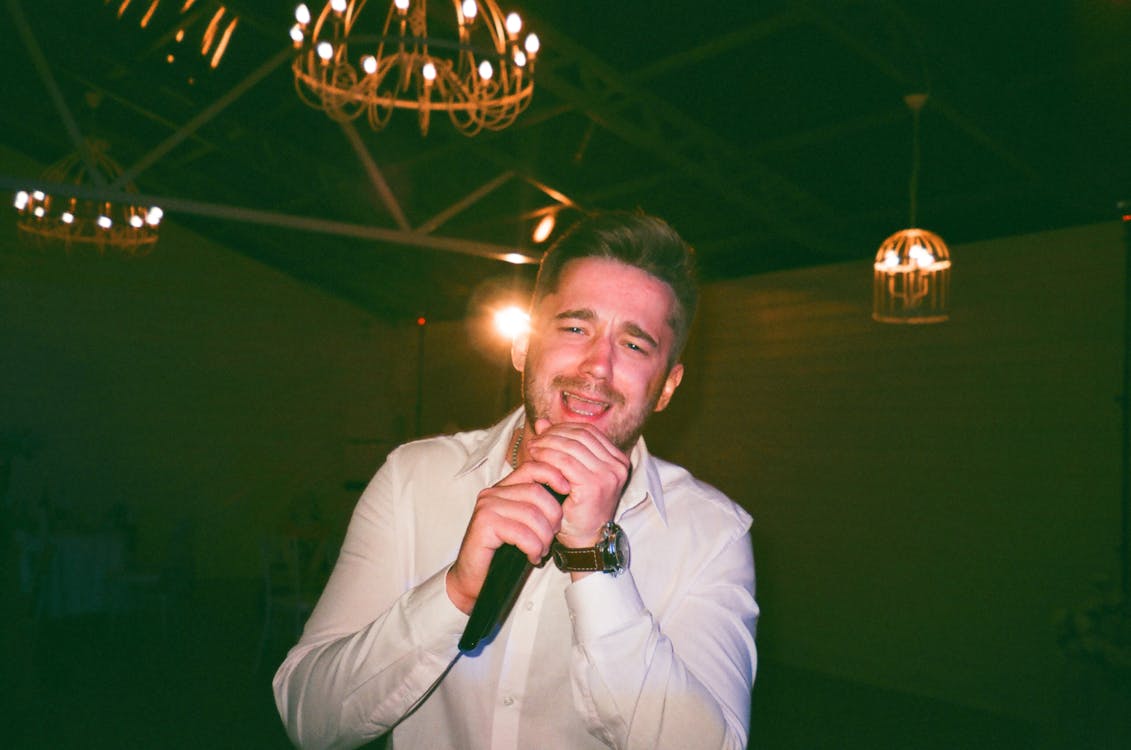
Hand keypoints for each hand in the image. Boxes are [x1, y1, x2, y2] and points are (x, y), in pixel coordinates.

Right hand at [445, 460, 568, 613]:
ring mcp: (486, 507)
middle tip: (551, 538)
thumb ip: (536, 506)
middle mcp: (493, 493)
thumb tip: (565, 492)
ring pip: (532, 514)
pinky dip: (533, 548)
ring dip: (544, 538)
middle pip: (536, 492)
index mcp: (503, 488)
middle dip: (553, 517)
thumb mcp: (523, 524)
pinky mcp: (484, 525)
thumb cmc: (502, 552)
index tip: (567, 490)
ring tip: (541, 551)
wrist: (475, 578)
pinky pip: (522, 533)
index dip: (553, 474)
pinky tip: (532, 557)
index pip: (532, 468)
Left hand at [525, 418, 629, 548]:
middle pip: (580, 436)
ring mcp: (608, 474)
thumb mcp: (570, 471)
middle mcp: (618, 465)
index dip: (564, 428)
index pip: (588, 432)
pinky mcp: (594, 484)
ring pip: (571, 446)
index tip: (544, 431)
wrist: (586, 540)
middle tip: (535, 438)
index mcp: (618, 459)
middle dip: (554, 434)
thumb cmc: (578, 508)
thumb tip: (542, 421)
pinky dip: (548, 456)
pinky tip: (535, 458)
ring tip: (533, 447)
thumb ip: (560, 445)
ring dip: (548, 443)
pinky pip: (565, 461)